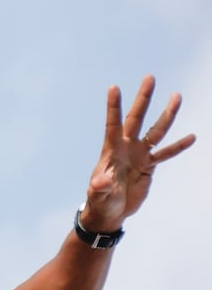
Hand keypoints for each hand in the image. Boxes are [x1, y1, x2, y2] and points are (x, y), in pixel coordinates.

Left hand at [82, 76, 194, 231]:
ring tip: (177, 96)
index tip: (114, 87)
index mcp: (112, 150)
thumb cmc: (100, 202)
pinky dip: (178, 146)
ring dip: (167, 115)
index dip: (114, 107)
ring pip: (156, 131)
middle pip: (136, 118)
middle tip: (150, 77)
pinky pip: (166, 153)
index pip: (113, 124)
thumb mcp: (98, 196)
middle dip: (143, 99)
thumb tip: (101, 181)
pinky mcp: (149, 166)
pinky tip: (192, 137)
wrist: (109, 212)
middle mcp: (127, 147)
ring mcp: (139, 155)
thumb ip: (100, 187)